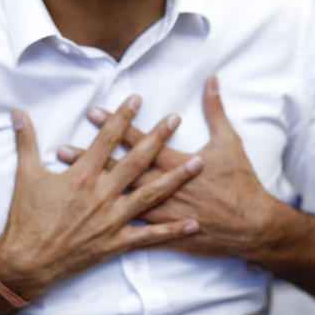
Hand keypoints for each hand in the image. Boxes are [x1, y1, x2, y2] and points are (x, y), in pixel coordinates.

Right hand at [0, 95, 203, 299]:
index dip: (123, 118)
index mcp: (82, 176)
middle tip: (176, 119)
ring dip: (176, 178)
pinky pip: (148, 237)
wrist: (27, 262)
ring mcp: (112, 220)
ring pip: (151, 195)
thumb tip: (17, 112)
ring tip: (198, 163)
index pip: (107, 139)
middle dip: (158, 138)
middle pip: (137, 161)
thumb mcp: (25, 175)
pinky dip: (172, 231)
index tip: (137, 100)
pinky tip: (192, 224)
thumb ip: (26, 140)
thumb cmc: (26, 218)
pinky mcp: (115, 243)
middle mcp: (102, 194)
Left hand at [58, 76, 280, 261]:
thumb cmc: (241, 183)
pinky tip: (86, 224)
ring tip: (66, 181)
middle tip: (62, 148)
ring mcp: (162, 213)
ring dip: (92, 190)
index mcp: (176, 163)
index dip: (115, 125)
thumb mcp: (230, 142)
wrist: (252, 227)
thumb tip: (212, 80)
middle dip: (91, 158)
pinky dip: (109, 226)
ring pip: (119, 199)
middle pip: (120, 170)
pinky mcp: (164, 234)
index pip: (139, 140)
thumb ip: (216, 110)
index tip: (93, 113)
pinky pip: (133, 231)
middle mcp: (163, 187)